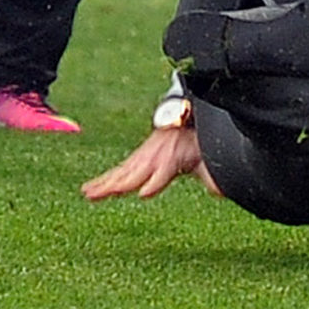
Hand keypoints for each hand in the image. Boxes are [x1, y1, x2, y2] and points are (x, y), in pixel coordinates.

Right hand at [81, 127, 221, 201]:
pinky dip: (103, 181)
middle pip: (137, 172)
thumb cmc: (199, 138)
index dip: (154, 181)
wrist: (188, 114)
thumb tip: (220, 190)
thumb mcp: (209, 155)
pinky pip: (119, 171)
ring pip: (123, 172)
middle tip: (105, 194)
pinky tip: (88, 190)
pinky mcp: (137, 158)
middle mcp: (156, 154)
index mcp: (175, 154)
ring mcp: (144, 155)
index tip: (144, 193)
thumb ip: (213, 173)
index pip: (163, 170)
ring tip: (88, 194)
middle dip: (121, 183)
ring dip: (105, 183)